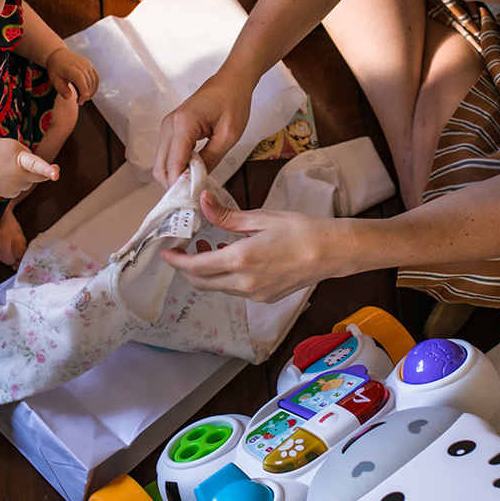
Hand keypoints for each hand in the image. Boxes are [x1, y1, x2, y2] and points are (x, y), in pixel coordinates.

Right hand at [0, 138, 58, 197]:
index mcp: (20, 161)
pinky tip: (5, 175)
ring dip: (26, 175)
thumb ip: (30, 158)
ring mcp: (14, 188)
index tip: (56, 174)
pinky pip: (22, 187)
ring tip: (8, 166)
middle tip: (54, 168)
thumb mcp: (15, 146)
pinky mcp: (9, 195)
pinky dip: (18, 181)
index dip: (48, 170)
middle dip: (47, 172)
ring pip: (30, 181)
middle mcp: (18, 177)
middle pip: (41, 176)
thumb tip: (39, 174)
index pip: (36, 165)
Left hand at [44, 47, 99, 103]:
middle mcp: (80, 64)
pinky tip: (89, 93)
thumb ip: (61, 89)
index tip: (83, 98)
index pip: (79, 77)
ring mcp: (87, 64)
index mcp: (69, 68)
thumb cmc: (56, 69)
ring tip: (83, 98)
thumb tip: (68, 97)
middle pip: (87, 81)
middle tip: (79, 102)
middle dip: (85, 94)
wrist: (59, 55)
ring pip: (93, 81)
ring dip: (91, 92)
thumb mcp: (54, 80)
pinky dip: (94, 87)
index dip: (83, 88)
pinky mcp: (91, 66)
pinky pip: (96, 78)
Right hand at [153, 74, 252, 186]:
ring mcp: (167, 126)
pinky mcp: (171, 129)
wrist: (231, 81)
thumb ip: (211, 159)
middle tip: (196, 193)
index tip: (194, 199)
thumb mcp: (229, 135)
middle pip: (161, 167)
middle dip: (175, 184)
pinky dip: (177, 166)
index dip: (181, 185)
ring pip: (162, 163)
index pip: (174, 164)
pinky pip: (168, 155)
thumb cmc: (233, 101)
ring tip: (197, 183)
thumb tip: (197, 180)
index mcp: (183, 124)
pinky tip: (194, 170)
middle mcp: (169, 125)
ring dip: (176, 176)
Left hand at [159, 190, 343, 302]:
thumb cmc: (301, 230)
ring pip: (218, 287)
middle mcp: (244, 283)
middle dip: (187, 267)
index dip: (176, 260)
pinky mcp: (265, 298)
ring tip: (210, 245)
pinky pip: (235, 290)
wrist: (333, 252)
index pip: (195, 266)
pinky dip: (225, 276)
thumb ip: (227, 215)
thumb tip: (203, 201)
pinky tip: (233, 256)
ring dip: (207, 271)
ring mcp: (255, 294)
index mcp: (240, 260)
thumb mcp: (261, 217)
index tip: (166, 251)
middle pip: (201, 282)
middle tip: (183, 248)